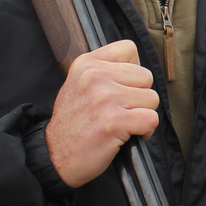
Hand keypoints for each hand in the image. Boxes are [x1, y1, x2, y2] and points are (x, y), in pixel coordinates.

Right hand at [45, 40, 158, 187]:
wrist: (53, 156)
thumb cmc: (72, 123)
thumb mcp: (78, 84)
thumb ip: (104, 71)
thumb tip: (137, 67)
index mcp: (86, 63)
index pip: (129, 49)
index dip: (133, 71)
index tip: (122, 88)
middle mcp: (94, 76)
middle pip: (146, 76)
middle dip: (140, 96)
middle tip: (122, 111)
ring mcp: (104, 98)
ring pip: (152, 98)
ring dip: (143, 114)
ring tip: (124, 123)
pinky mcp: (114, 122)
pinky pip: (151, 119)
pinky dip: (146, 131)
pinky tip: (129, 135)